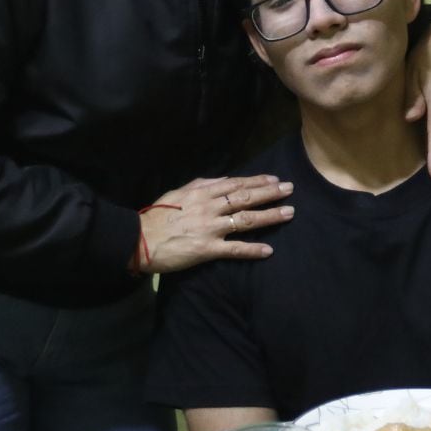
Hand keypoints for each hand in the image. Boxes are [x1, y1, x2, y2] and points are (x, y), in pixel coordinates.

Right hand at [139, 175, 293, 274]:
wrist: (140, 239)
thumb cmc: (158, 215)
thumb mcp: (179, 192)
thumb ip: (202, 184)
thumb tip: (225, 179)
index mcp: (202, 192)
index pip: (236, 184)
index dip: (257, 181)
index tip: (275, 179)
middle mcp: (209, 207)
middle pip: (246, 198)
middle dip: (270, 193)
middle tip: (291, 190)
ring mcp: (210, 228)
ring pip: (245, 220)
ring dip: (269, 216)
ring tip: (289, 213)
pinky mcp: (207, 249)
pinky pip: (234, 249)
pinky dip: (252, 249)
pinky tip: (268, 250)